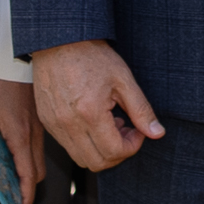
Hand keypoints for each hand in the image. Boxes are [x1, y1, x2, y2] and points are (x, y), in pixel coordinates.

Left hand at [0, 73, 45, 188]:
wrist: (13, 59)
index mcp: (20, 136)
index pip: (28, 176)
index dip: (25, 197)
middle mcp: (34, 134)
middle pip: (37, 172)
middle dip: (27, 188)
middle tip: (13, 199)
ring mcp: (38, 128)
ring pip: (38, 159)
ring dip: (27, 173)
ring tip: (9, 180)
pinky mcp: (37, 121)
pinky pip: (36, 146)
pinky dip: (27, 157)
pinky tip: (11, 155)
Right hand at [34, 39, 166, 172]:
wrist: (59, 40)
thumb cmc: (92, 56)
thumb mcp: (123, 80)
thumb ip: (141, 110)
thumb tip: (157, 133)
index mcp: (90, 113)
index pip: (114, 152)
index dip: (132, 146)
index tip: (138, 130)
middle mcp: (68, 124)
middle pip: (96, 163)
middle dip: (117, 153)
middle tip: (126, 129)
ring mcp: (54, 125)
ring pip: (80, 158)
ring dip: (100, 149)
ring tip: (110, 124)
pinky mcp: (46, 121)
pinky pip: (67, 146)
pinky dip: (84, 142)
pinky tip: (93, 120)